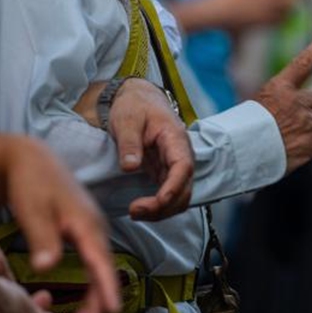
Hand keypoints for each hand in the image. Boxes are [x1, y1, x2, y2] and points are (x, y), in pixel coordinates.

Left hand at [5, 137, 121, 312]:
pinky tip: (81, 308)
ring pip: (98, 272)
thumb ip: (42, 240)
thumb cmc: (31, 183)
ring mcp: (90, 232)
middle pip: (103, 271)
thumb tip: (46, 269)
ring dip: (93, 301)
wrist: (31, 160)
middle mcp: (95, 229)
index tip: (113, 310)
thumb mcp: (33, 210)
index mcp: (86, 222)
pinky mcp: (82, 235)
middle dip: (98, 304)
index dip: (107, 287)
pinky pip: (91, 267)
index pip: (100, 260)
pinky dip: (89, 289)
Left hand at [104, 78, 194, 220]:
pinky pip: (170, 196)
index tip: (159, 201)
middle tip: (135, 211)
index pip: (183, 166)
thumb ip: (129, 143)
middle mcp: (181, 154)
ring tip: (135, 213)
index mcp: (175, 138)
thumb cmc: (134, 106)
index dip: (174, 187)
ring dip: (162, 211)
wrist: (138, 100)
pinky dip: (159, 207)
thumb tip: (130, 167)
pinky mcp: (166, 173)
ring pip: (179, 196)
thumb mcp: (127, 119)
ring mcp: (175, 166)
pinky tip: (141, 209)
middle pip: (184, 188)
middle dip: (164, 206)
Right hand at [253, 33, 311, 172]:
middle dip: (310, 112)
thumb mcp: (257, 108)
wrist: (238, 157)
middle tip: (293, 126)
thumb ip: (281, 104)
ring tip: (292, 140)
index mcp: (278, 88)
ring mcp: (306, 120)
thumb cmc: (243, 135)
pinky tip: (301, 150)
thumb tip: (302, 112)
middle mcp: (295, 101)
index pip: (303, 62)